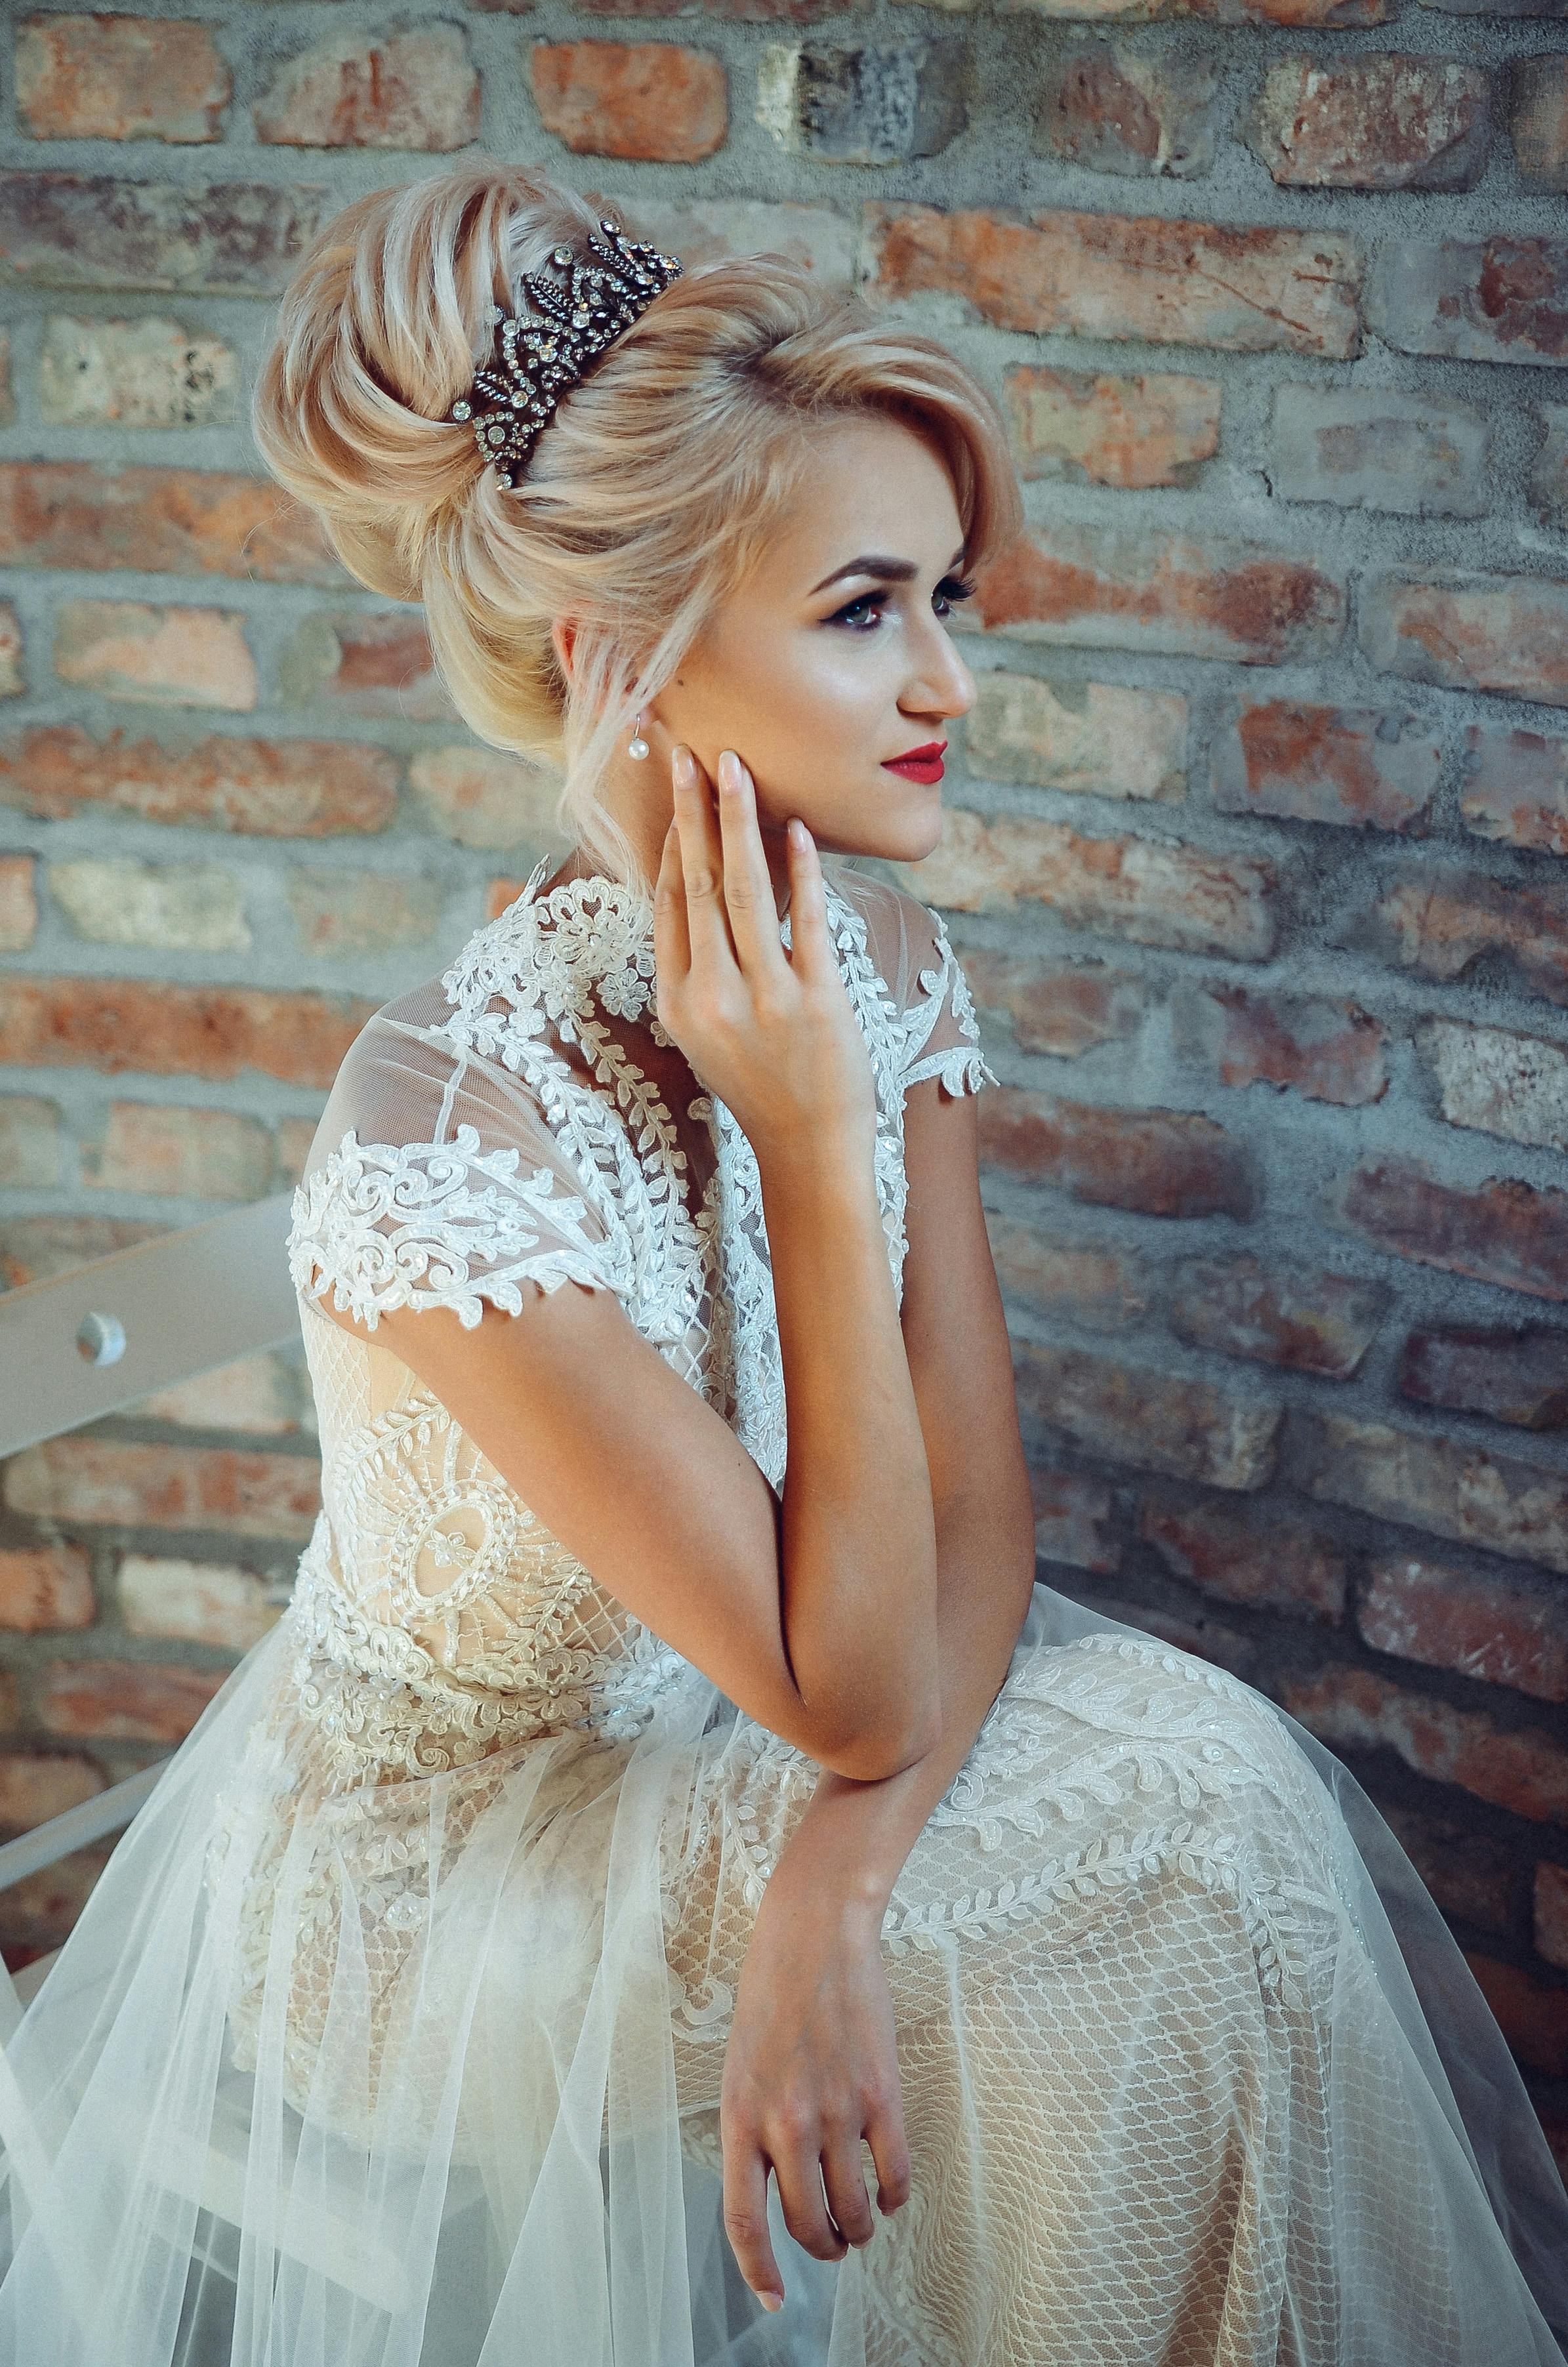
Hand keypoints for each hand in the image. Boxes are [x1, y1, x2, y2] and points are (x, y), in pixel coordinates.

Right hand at [653, 745, 877, 1169]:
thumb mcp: (708, 1035)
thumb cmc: (761, 1086)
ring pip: (743, 893)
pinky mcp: (817, 1001)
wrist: (808, 1151)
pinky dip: (800, 872)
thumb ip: (699, 970)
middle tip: (691, 755)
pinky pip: (805, 922)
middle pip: (696, 886)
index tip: (675, 793)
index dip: (670, 843)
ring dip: (739, 824)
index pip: (669, 905)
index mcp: (678, 1002)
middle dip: (693, 813)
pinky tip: (797, 831)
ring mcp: (765, 999)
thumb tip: (698, 893)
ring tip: (737, 769)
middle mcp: (713, 997)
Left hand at [718, 1867, 911, 2314]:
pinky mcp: (881, 2094)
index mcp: (741, 2114)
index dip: (758, 2270)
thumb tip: (773, 2186)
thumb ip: (754, 2124)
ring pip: (853, 2208)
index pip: (744, 2219)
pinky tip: (891, 2195)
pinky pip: (894, 2174)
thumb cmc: (773, 1991)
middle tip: (831, 2247)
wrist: (816, 1932)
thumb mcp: (741, 2063)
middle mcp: (786, 2122)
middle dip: (821, 2248)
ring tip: (861, 2225)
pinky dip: (895, 2198)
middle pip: (806, 2223)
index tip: (774, 2299)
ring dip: (859, 2228)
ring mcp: (836, 2110)